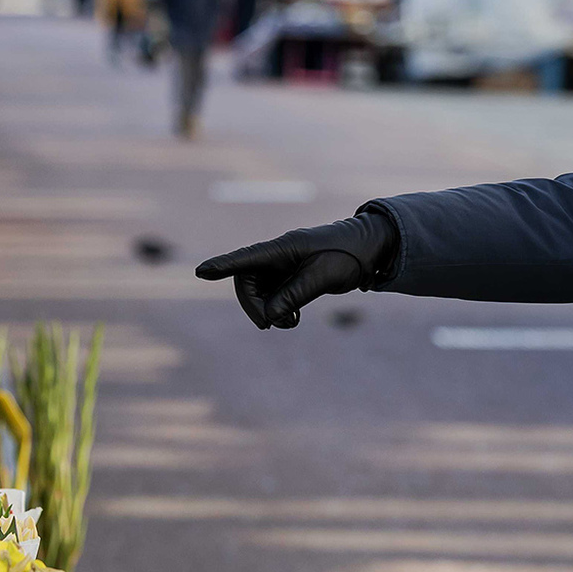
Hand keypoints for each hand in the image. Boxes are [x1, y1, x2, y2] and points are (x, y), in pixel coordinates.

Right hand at [194, 211, 396, 329]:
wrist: (371, 249)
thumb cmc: (348, 255)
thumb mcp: (323, 276)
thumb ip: (295, 295)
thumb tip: (269, 314)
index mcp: (284, 247)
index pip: (246, 258)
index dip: (223, 266)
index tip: (201, 272)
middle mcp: (279, 254)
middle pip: (248, 281)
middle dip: (254, 305)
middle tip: (270, 324)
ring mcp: (284, 265)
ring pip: (260, 290)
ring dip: (267, 310)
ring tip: (289, 323)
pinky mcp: (292, 275)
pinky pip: (273, 295)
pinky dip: (278, 309)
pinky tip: (291, 319)